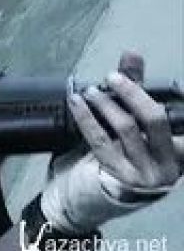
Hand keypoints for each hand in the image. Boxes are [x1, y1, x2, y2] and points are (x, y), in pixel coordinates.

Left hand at [41, 52, 180, 232]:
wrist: (96, 196)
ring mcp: (143, 172)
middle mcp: (168, 164)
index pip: (175, 118)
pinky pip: (100, 140)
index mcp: (179, 152)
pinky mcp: (117, 175)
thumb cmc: (125, 154)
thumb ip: (137, 91)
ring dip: (106, 104)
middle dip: (132, 94)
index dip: (168, 101)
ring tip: (91, 90)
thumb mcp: (136, 126)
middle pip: (154, 120)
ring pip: (126, 129)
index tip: (158, 85)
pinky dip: (86, 117)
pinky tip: (77, 102)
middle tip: (113, 78)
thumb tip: (132, 53)